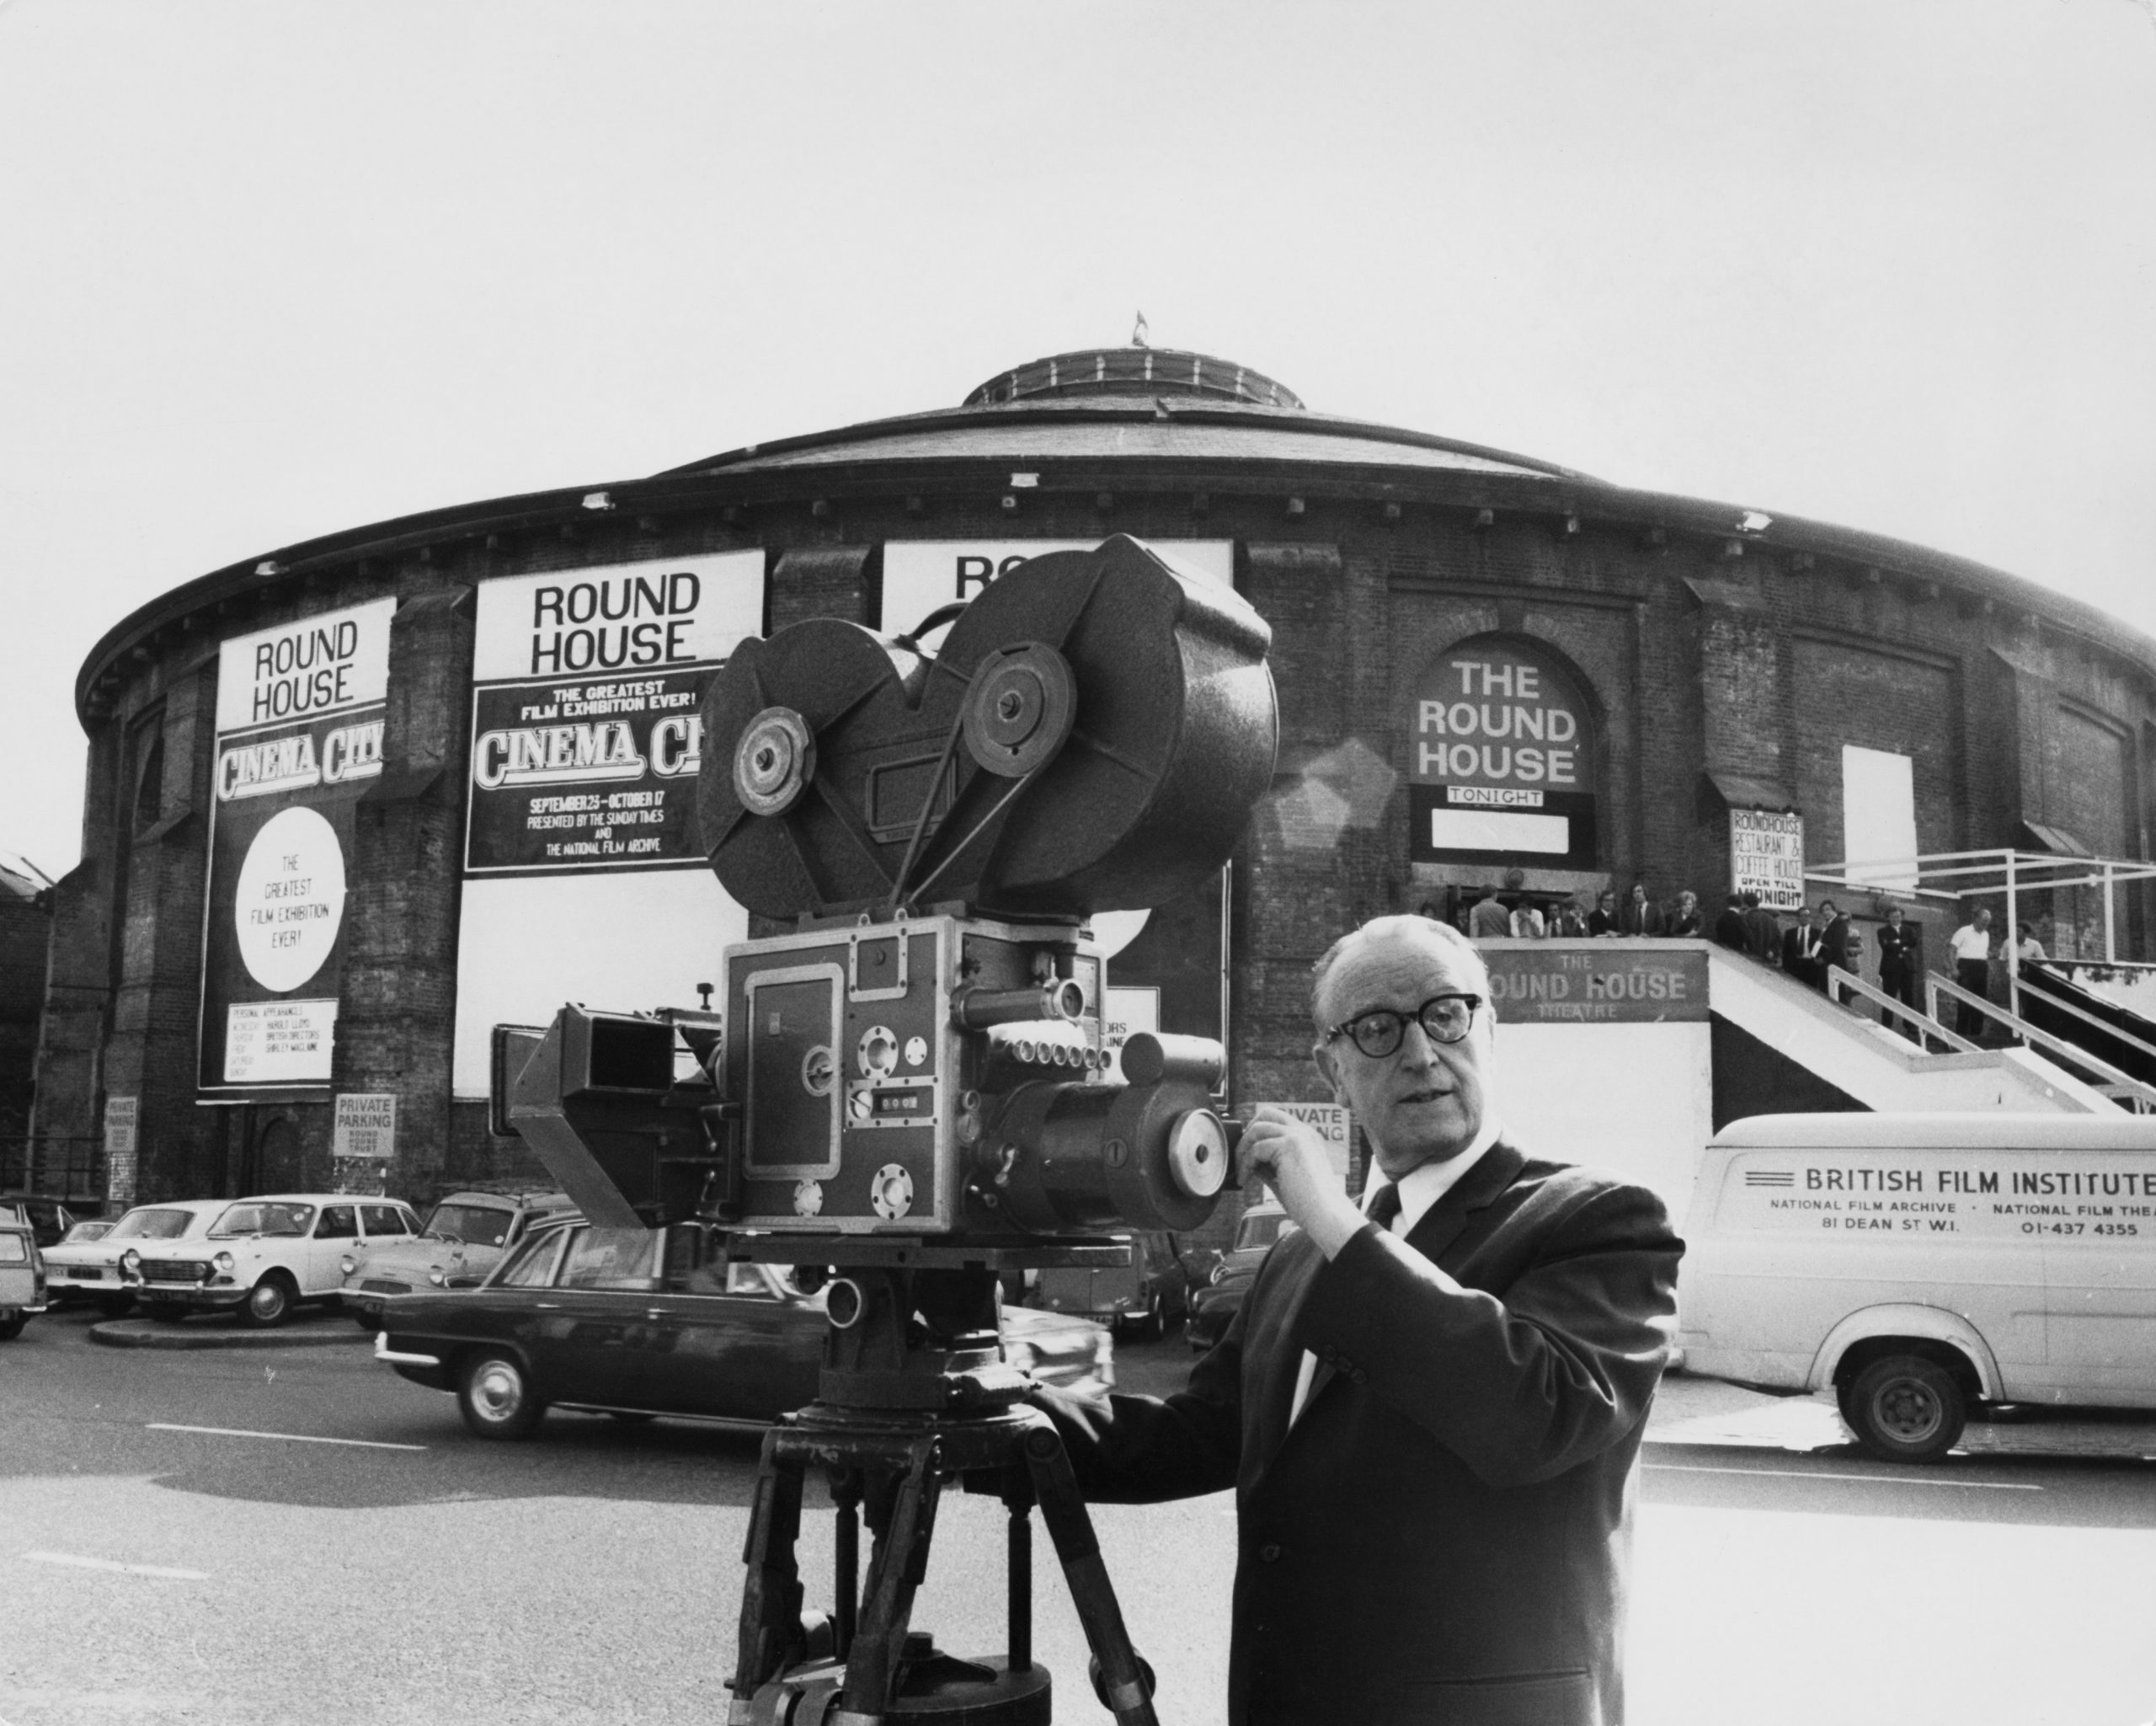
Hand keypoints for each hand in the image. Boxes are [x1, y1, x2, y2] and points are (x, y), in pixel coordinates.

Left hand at [1236, 1106, 1366, 1259]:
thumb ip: (1269, 1163)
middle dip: (1248, 1133)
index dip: (1258, 1134)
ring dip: (1243, 1150)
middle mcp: (1304, 1132)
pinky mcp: (1289, 1146)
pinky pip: (1255, 1149)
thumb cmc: (1308, 1203)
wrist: (1325, 1215)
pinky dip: (1245, 1164)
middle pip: (1267, 1113)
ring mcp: (1297, 1136)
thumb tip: (1247, 1158)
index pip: (1277, 1120)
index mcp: (1307, 1138)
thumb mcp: (1284, 1176)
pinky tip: (1245, 1180)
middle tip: (1241, 1157)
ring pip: (1257, 1129)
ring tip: (1241, 1172)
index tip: (1248, 1155)